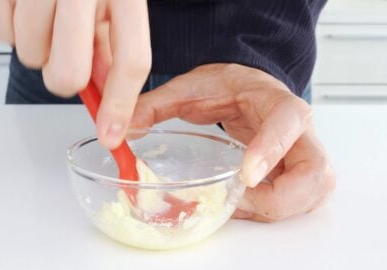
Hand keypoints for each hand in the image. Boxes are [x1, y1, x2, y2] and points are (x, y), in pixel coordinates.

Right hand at [0, 0, 150, 147]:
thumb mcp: (114, 0)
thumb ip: (112, 45)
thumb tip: (108, 95)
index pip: (131, 60)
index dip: (121, 105)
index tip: (112, 135)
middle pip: (69, 73)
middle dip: (66, 79)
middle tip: (65, 60)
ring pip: (31, 56)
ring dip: (38, 47)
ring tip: (46, 17)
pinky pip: (1, 34)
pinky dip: (10, 29)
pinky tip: (24, 6)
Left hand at [130, 64, 335, 221]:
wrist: (246, 86)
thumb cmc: (227, 86)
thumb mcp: (189, 88)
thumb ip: (154, 105)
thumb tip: (122, 130)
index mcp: (277, 102)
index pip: (289, 123)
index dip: (272, 150)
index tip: (246, 175)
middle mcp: (299, 132)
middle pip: (315, 173)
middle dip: (282, 197)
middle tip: (241, 197)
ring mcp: (301, 155)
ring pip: (311, 195)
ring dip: (277, 209)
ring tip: (238, 203)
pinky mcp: (296, 174)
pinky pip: (297, 203)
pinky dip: (273, 211)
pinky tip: (244, 204)